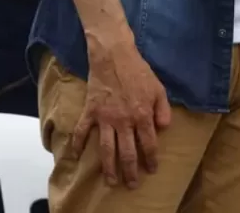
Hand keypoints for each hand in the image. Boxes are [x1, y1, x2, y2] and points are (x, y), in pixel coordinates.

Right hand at [72, 36, 171, 188]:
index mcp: (142, 116)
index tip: (151, 169)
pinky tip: (75, 156)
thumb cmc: (138, 71)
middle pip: (127, 153)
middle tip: (132, 184)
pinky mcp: (91, 111)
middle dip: (130, 171)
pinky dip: (77, 144)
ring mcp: (105, 118)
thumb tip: (164, 128)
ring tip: (111, 181)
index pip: (148, 144)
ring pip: (107, 149)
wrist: (114, 56)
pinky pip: (82, 131)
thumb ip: (162, 110)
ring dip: (109, 167)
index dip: (151, 159)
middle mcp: (124, 121)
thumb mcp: (159, 89)